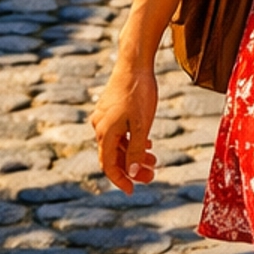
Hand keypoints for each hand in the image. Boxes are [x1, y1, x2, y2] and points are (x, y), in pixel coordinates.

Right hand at [92, 62, 158, 193]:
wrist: (134, 63)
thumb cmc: (139, 92)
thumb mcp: (142, 124)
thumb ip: (136, 150)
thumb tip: (133, 174)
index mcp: (105, 133)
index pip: (109, 165)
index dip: (120, 180)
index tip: (133, 191)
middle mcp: (100, 127)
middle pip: (114, 156)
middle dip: (132, 168)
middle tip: (151, 176)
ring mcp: (104, 117)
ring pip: (118, 143)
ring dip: (134, 154)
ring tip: (153, 160)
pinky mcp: (110, 109)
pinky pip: (119, 132)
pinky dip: (131, 140)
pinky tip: (146, 144)